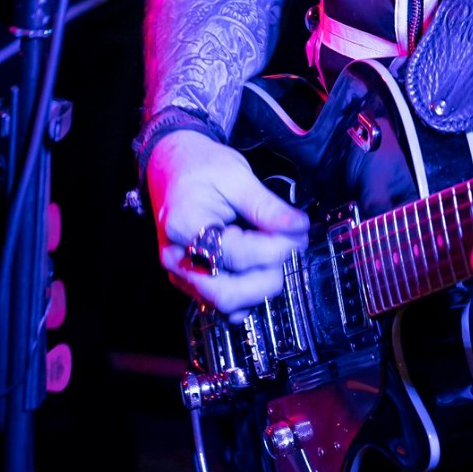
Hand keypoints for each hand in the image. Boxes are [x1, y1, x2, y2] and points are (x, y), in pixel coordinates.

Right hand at [147, 127, 310, 313]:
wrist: (173, 168)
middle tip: (290, 247)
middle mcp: (177, 257)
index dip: (277, 247)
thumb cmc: (200, 167)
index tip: (299, 232)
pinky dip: (246, 296)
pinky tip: (259, 271)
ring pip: (226, 304)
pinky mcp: (191, 280)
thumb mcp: (236, 174)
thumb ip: (266, 205)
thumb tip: (298, 227)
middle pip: (227, 293)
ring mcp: (182, 273)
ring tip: (275, 255)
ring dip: (260, 287)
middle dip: (268, 276)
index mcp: (184, 225)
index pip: (238, 254)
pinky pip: (221, 304)